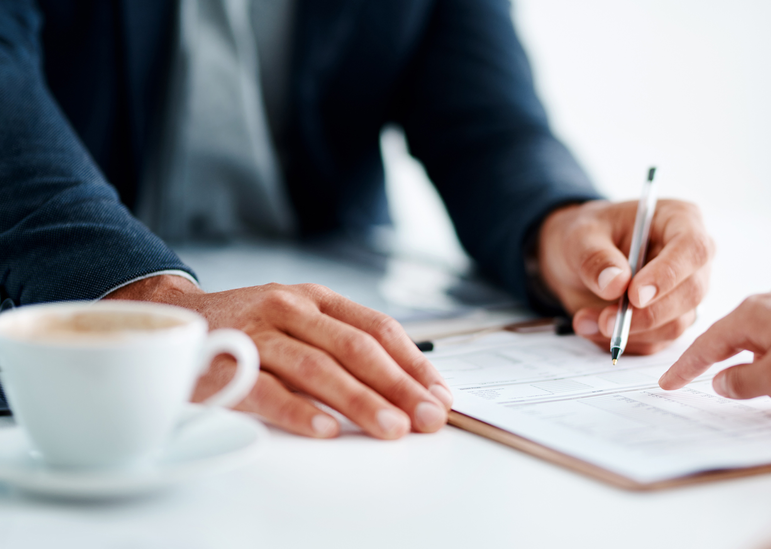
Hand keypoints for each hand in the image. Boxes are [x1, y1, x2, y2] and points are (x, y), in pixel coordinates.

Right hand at [106, 275, 451, 438]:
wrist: (172, 318)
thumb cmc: (250, 326)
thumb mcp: (301, 320)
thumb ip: (344, 343)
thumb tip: (407, 384)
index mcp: (316, 299)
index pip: (377, 328)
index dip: (414, 362)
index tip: (439, 394)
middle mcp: (290, 309)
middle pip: (356, 349)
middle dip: (398, 386)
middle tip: (426, 417)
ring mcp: (258, 334)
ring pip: (318, 368)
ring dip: (359, 401)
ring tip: (391, 428)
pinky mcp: (225, 363)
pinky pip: (267, 390)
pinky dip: (298, 411)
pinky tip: (326, 430)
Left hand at [537, 199, 713, 353]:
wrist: (576, 258)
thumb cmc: (587, 235)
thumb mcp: (579, 236)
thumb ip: (595, 257)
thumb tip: (615, 283)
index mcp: (680, 220)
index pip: (693, 248)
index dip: (668, 274)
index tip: (635, 295)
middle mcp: (691, 259)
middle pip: (691, 292)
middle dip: (647, 314)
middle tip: (605, 320)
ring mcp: (685, 293)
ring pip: (675, 324)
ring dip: (629, 332)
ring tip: (585, 320)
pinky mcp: (670, 321)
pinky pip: (655, 342)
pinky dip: (622, 341)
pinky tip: (591, 326)